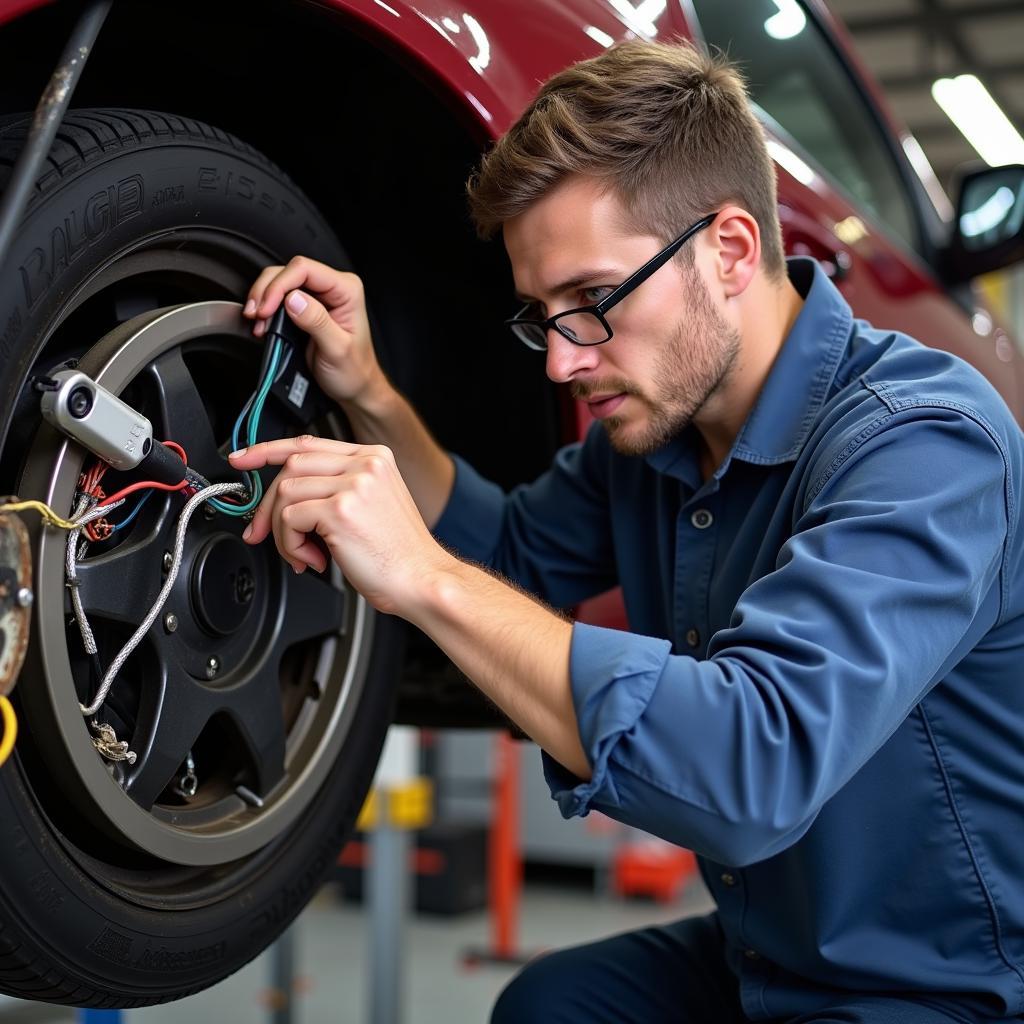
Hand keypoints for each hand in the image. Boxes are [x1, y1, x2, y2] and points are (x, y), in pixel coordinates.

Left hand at [229, 435, 451, 616]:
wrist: (422, 580)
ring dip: (281, 531)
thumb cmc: (398, 555)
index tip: (243, 459)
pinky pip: (289, 519)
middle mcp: (365, 464)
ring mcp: (354, 484)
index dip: (268, 450)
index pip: (308, 443)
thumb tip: (282, 498)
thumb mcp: (371, 507)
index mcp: (374, 457)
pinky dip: (290, 545)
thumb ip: (335, 490)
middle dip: (267, 505)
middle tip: (262, 534)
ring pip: (285, 493)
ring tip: (304, 554)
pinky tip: (313, 559)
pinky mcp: (340, 509)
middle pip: (291, 465)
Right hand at [243, 256, 389, 409]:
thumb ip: (317, 322)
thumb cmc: (354, 370)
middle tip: (256, 315)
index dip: (279, 285)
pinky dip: (265, 308)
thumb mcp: (337, 350)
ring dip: (262, 299)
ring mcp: (317, 296)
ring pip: (279, 281)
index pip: (304, 269)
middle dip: (266, 291)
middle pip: (288, 271)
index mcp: (346, 290)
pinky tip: (262, 323)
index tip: (265, 308)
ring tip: (257, 322)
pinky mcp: (304, 307)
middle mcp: (332, 287)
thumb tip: (294, 299)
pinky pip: (278, 297)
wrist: (354, 387)